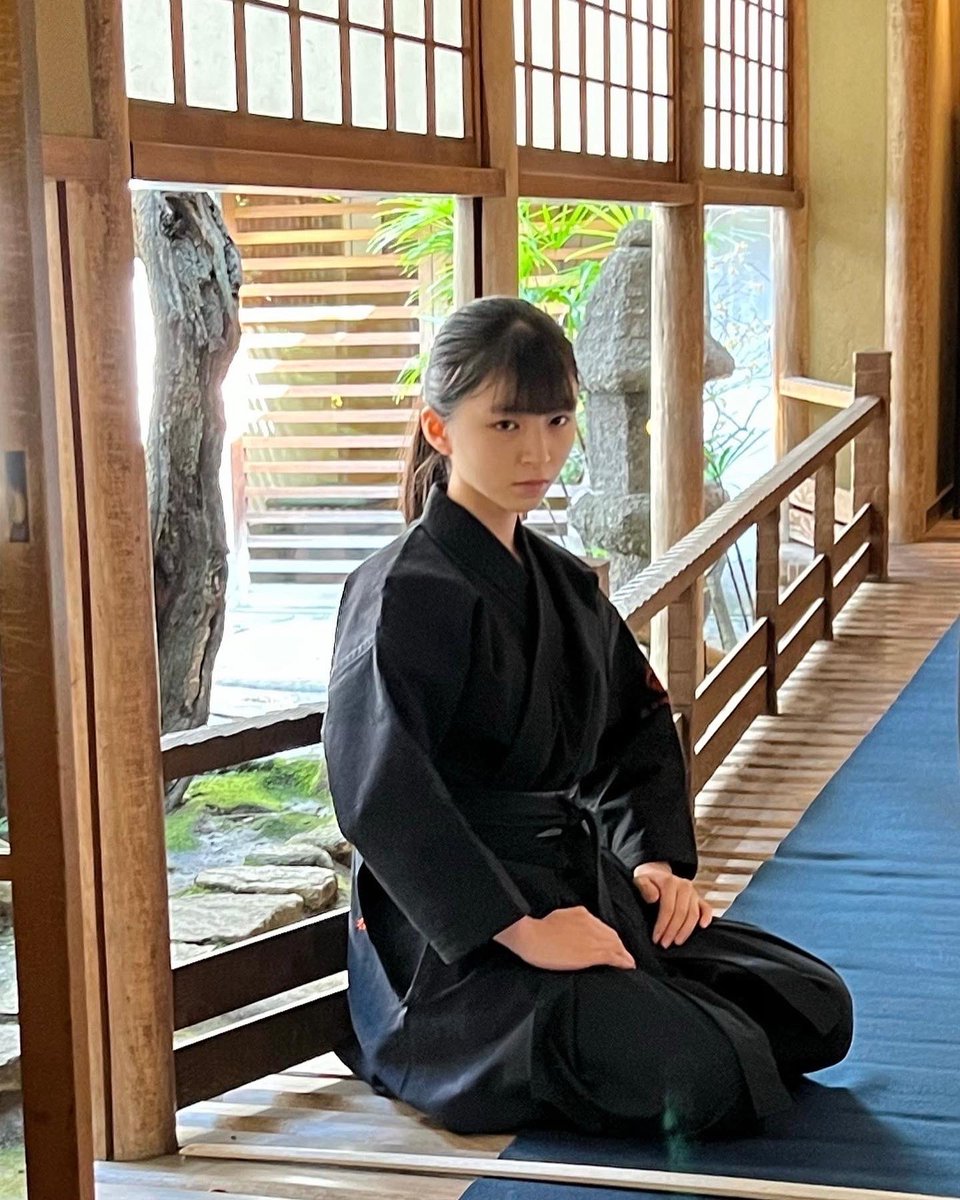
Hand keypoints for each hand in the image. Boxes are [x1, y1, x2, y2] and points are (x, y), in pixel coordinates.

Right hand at [494, 907, 635, 971]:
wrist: (531, 937)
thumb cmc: (536, 930)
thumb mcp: (557, 918)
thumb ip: (571, 923)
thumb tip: (574, 933)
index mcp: (581, 913)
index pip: (601, 926)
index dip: (608, 937)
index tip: (611, 944)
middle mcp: (591, 922)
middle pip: (611, 935)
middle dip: (618, 945)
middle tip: (623, 955)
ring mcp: (593, 937)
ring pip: (615, 945)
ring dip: (623, 953)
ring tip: (627, 962)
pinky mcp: (593, 953)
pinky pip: (614, 956)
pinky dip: (623, 961)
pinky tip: (628, 965)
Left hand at [633, 861, 712, 948]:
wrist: (657, 873)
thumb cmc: (647, 880)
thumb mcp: (640, 879)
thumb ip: (644, 887)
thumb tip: (654, 898)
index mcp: (670, 882)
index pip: (668, 908)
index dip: (662, 925)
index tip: (656, 938)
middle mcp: (684, 886)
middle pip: (681, 913)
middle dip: (672, 931)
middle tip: (664, 944)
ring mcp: (693, 892)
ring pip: (693, 914)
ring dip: (685, 931)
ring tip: (676, 942)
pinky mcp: (699, 898)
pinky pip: (706, 908)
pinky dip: (707, 917)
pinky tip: (703, 927)